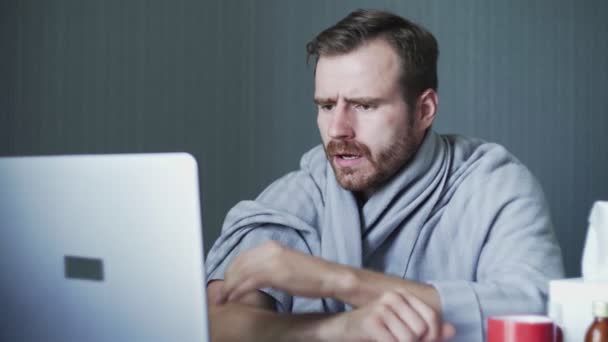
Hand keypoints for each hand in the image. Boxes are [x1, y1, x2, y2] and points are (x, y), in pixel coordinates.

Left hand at [218, 240, 336, 303]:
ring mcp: (272, 260)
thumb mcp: (286, 266)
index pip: (243, 257)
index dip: (231, 272)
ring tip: (223, 299)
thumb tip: (253, 277)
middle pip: (238, 264)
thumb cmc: (311, 276)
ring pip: (241, 272)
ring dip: (229, 287)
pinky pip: (249, 281)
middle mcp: (269, 249)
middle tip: (220, 294)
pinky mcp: (276, 272)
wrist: (330, 277)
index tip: (225, 284)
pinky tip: (234, 298)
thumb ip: (269, 267)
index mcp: (272, 246)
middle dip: (227, 280)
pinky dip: (238, 290)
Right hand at [323, 290, 454, 341]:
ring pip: (409, 339)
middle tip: (398, 340)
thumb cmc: (378, 329)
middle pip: (422, 330)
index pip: (432, 318)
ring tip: (389, 340)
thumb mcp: (405, 326)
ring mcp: (382, 308)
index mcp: (404, 295)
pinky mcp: (372, 322)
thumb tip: (452, 330)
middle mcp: (393, 297)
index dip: (432, 336)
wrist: (345, 329)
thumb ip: (429, 329)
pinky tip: (381, 341)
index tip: (420, 341)